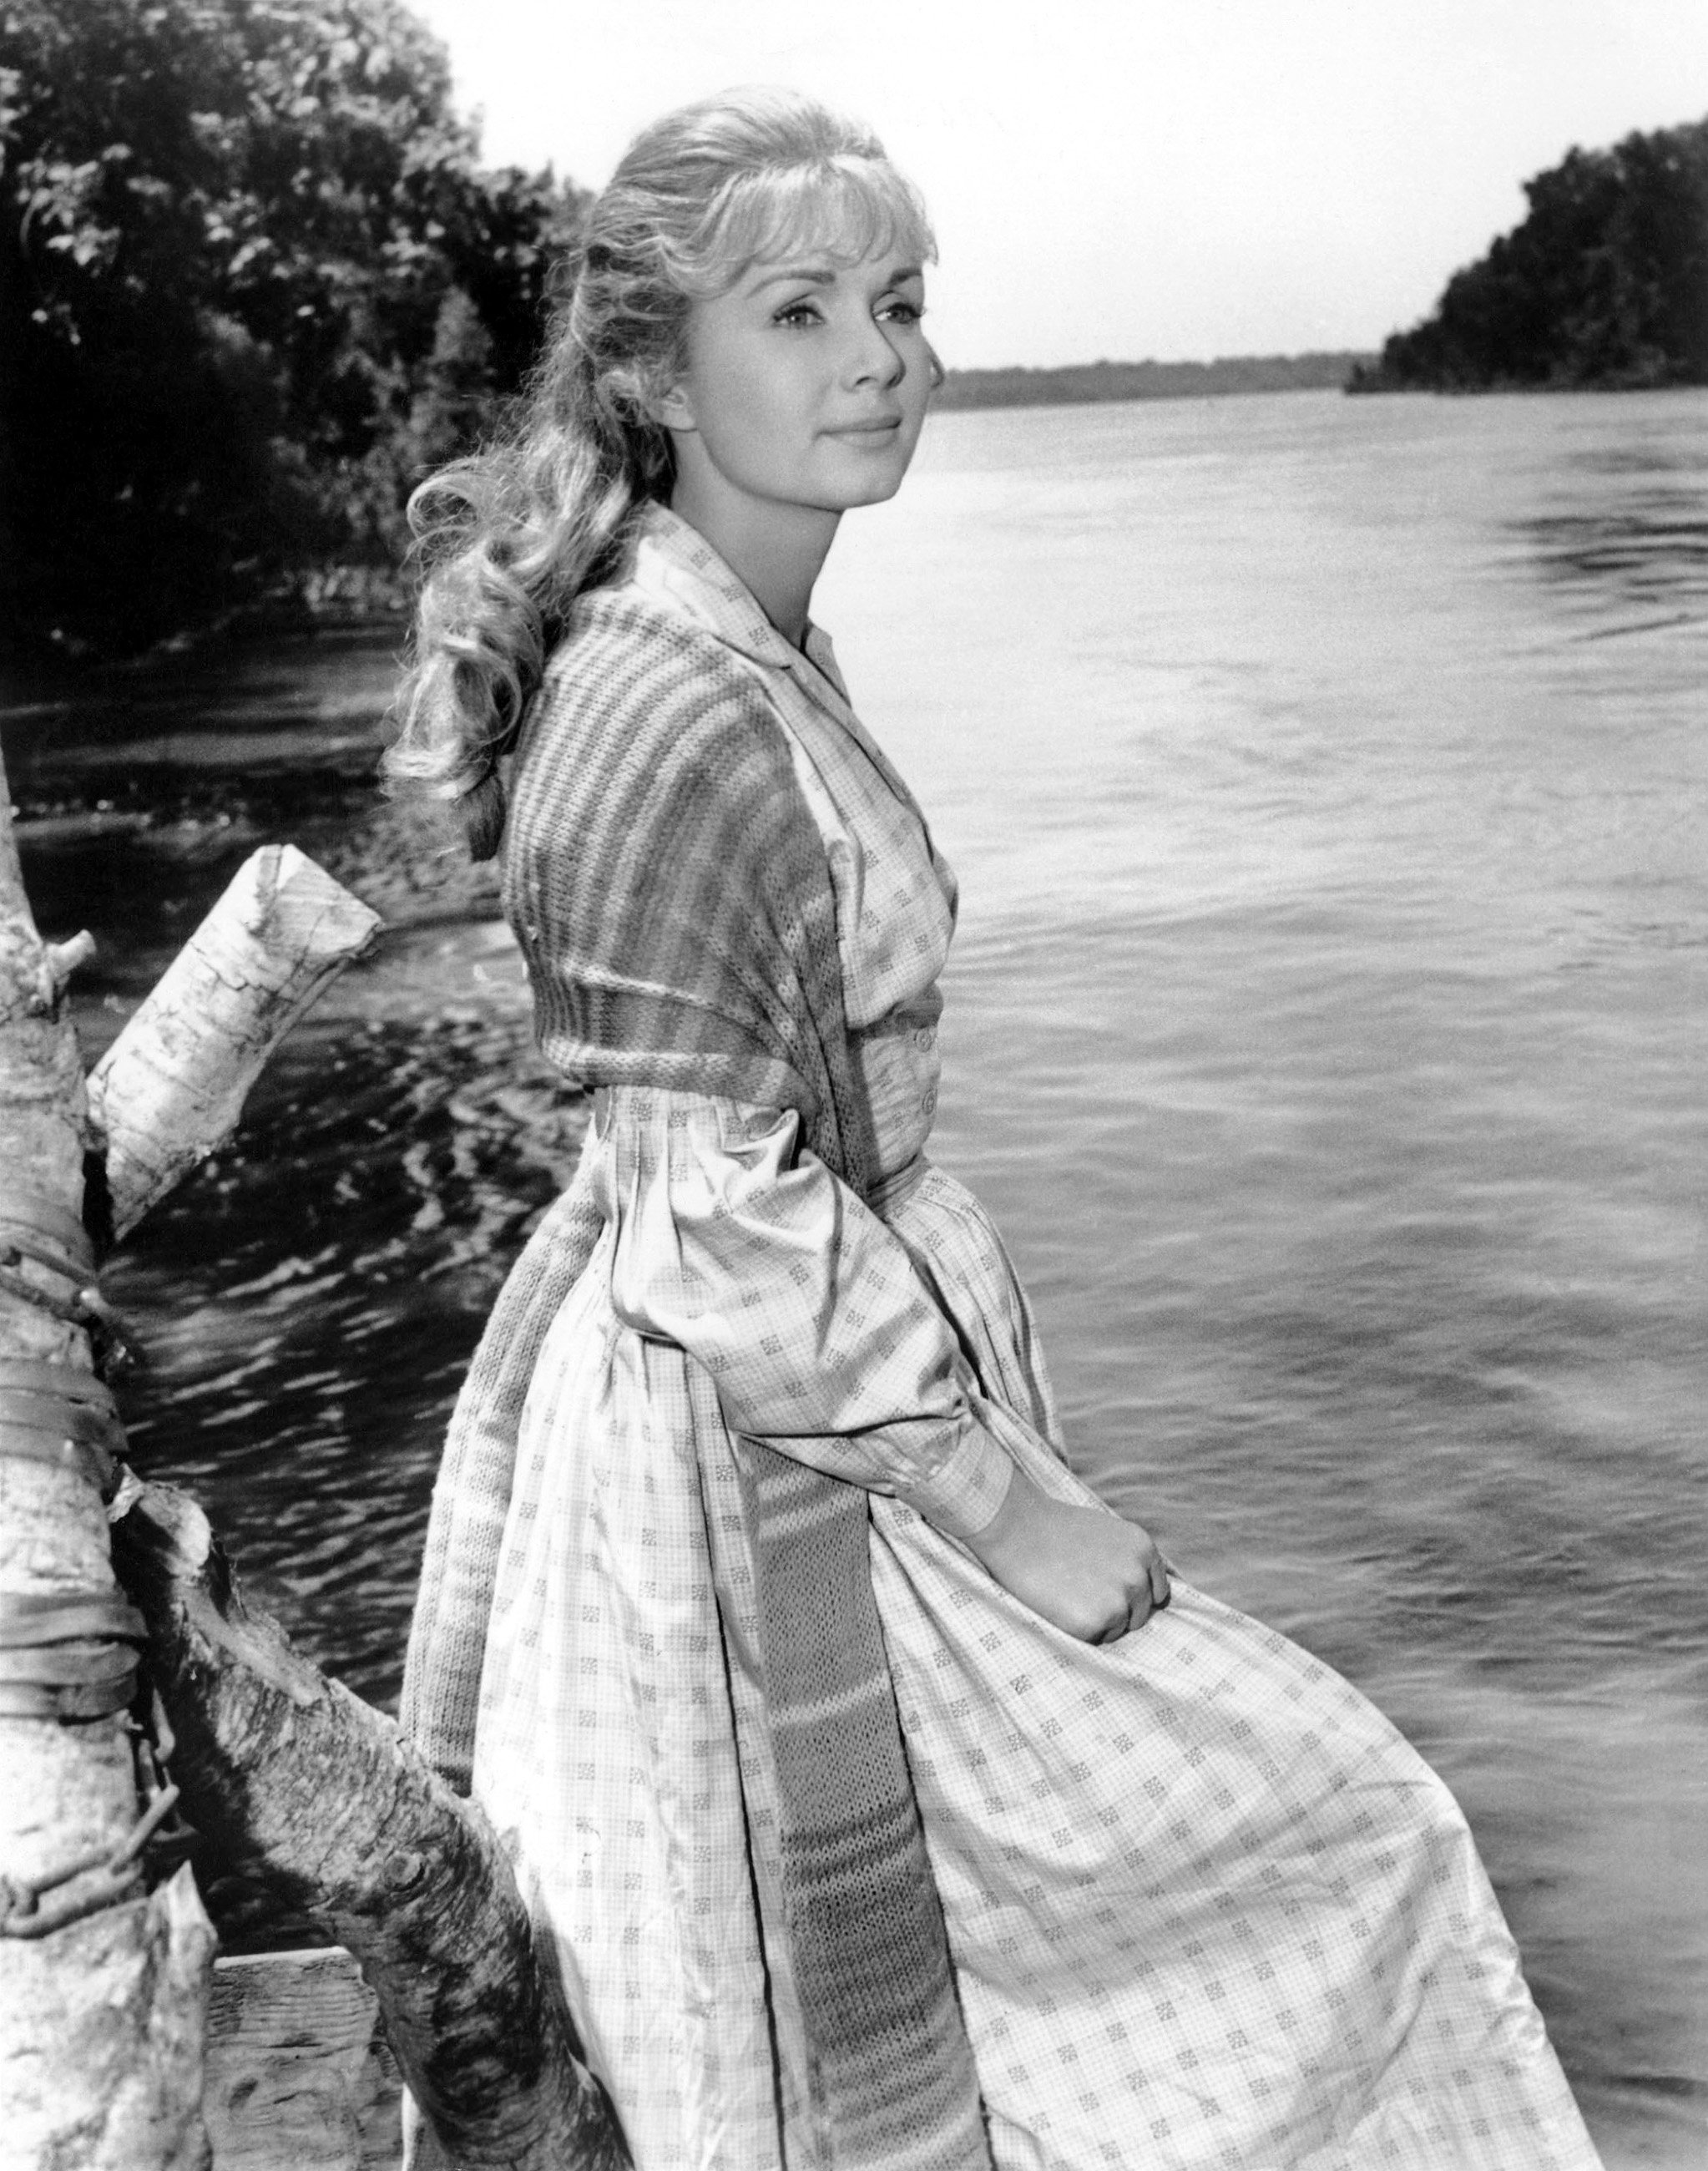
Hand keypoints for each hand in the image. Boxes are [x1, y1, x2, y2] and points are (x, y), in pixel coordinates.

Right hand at [963, 1466, 1169, 1642]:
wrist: (1017, 1528)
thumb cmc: (1053, 1530)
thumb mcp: (1106, 1535)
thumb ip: (1128, 1561)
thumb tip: (1144, 1594)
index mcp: (1144, 1551)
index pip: (1157, 1593)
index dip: (1133, 1598)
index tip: (1112, 1595)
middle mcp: (1139, 1578)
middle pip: (1139, 1616)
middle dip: (1115, 1611)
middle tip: (1080, 1593)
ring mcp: (1118, 1603)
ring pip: (1117, 1631)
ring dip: (1096, 1623)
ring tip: (1067, 1595)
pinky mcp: (1094, 1624)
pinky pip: (1093, 1640)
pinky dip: (1077, 1630)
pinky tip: (1058, 1605)